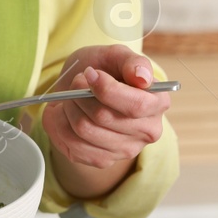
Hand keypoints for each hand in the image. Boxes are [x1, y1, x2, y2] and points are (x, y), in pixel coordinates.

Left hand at [41, 44, 169, 177]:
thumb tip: (142, 77)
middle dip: (81, 94)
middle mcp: (147, 132)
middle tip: (76, 81)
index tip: (90, 73)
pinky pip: (71, 143)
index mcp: (157, 104)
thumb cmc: (105, 71)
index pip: (136, 105)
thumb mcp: (117, 56)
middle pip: (104, 117)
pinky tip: (67, 113)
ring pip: (84, 130)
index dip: (107, 89)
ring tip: (71, 96)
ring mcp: (124, 150)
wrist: (85, 90)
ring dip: (69, 107)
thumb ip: (133, 62)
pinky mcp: (102, 160)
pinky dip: (60, 123)